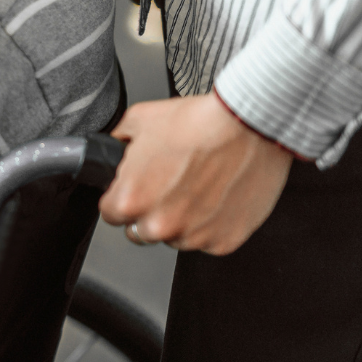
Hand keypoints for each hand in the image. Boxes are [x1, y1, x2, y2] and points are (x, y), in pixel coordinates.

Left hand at [99, 94, 292, 254]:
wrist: (250, 125)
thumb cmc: (200, 121)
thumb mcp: (140, 119)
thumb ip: (118, 143)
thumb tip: (112, 151)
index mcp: (132, 199)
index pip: (111, 214)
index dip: (122, 198)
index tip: (137, 189)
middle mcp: (160, 224)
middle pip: (140, 230)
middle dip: (150, 212)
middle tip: (170, 185)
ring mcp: (194, 236)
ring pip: (175, 238)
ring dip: (181, 220)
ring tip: (198, 187)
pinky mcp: (224, 241)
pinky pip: (208, 240)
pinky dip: (211, 224)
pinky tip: (217, 196)